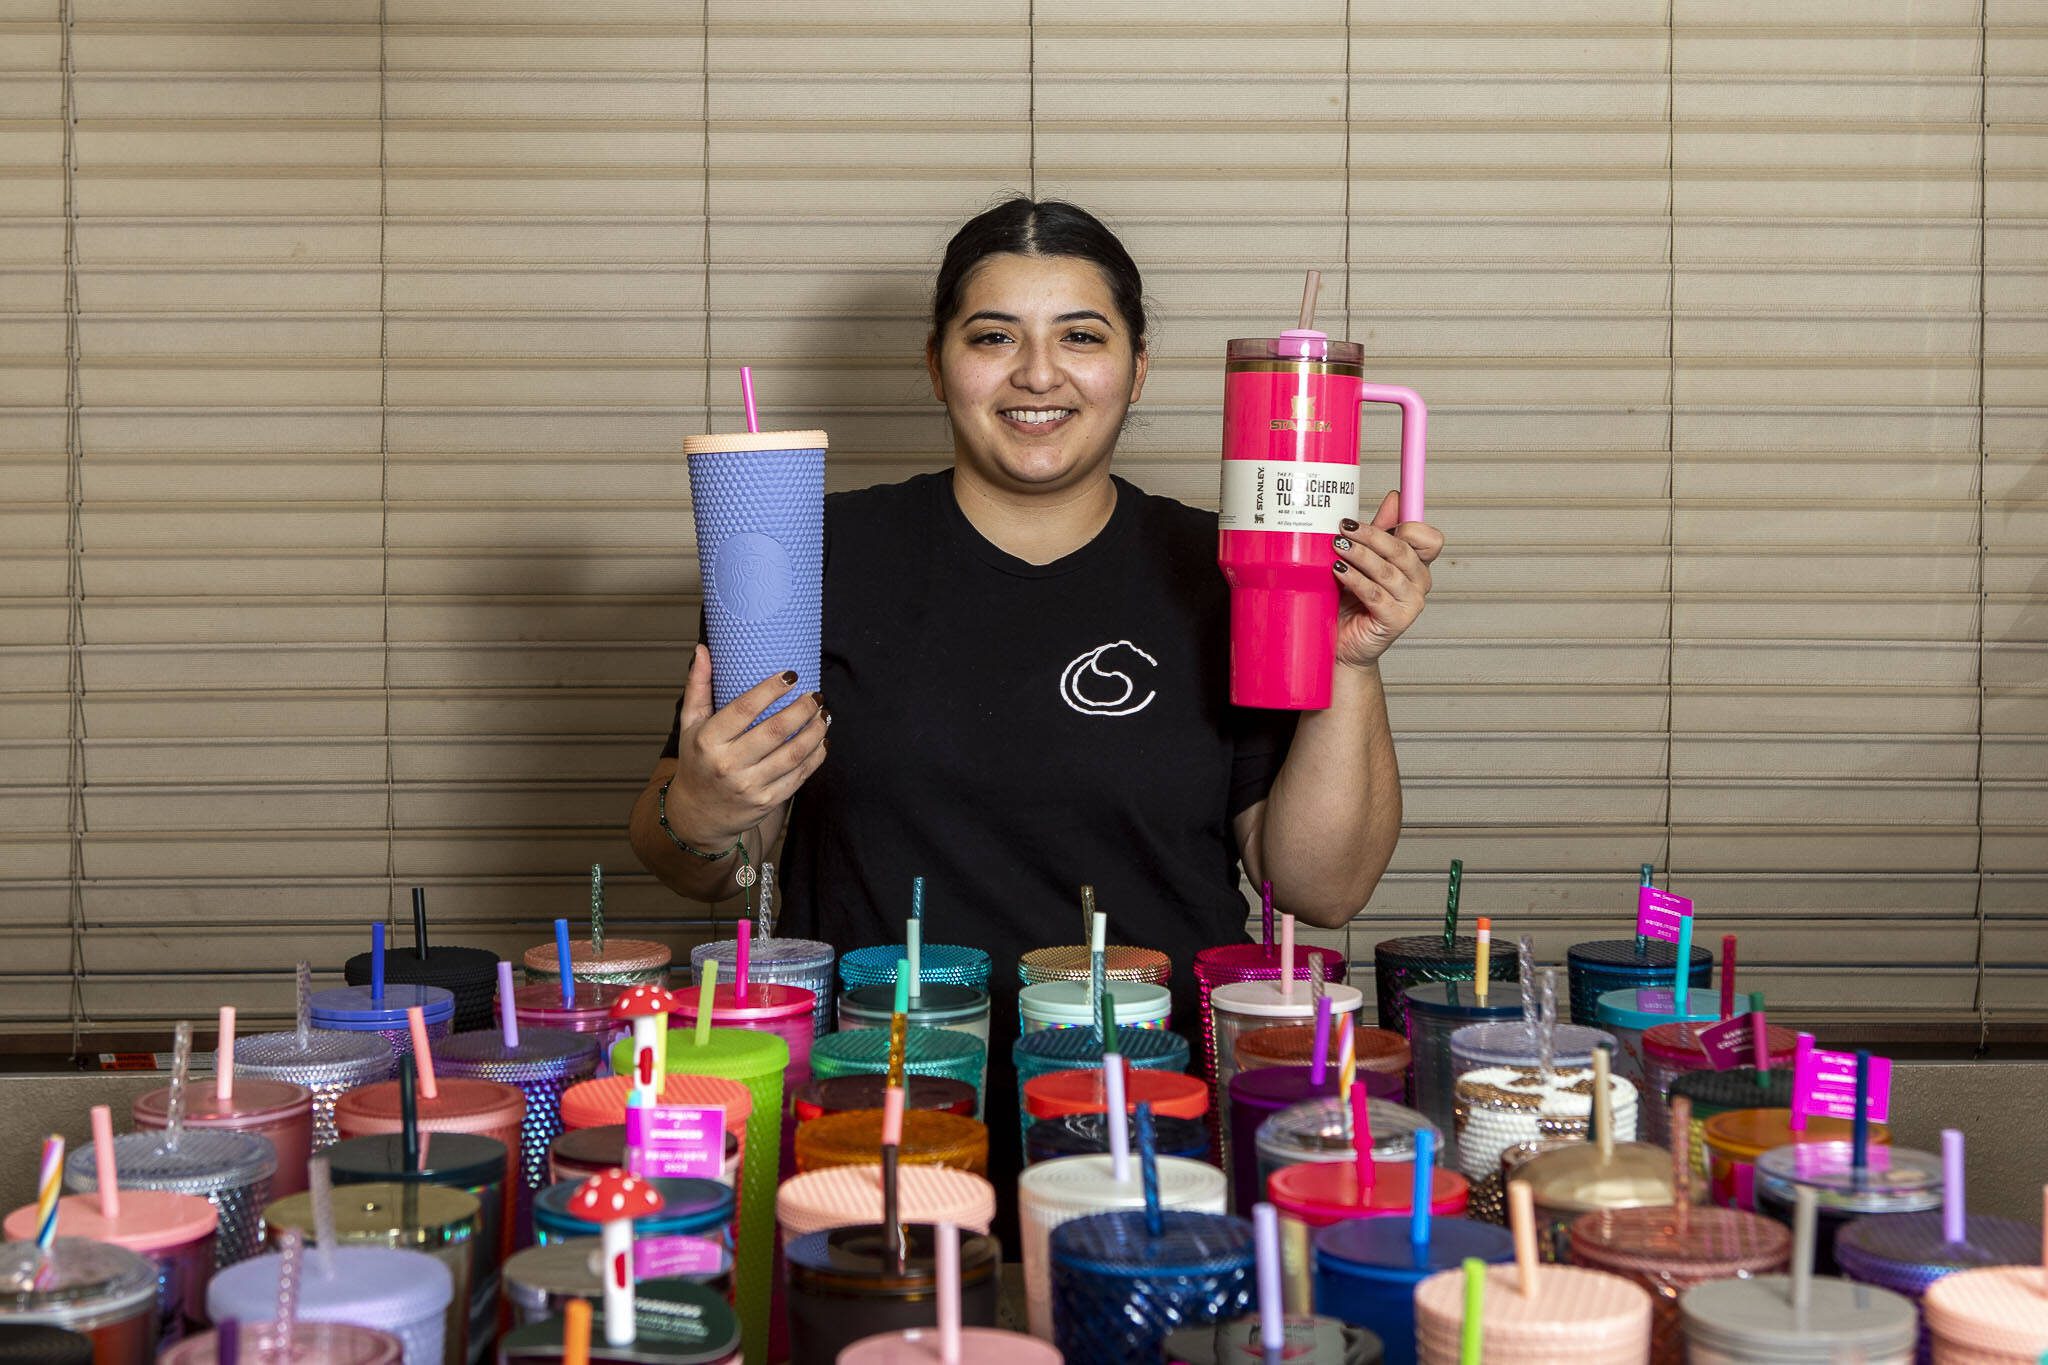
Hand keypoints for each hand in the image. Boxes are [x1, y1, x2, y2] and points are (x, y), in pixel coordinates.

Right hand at [664, 644, 828, 846]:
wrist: (698, 815)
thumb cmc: (697, 762)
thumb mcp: (689, 725)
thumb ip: (698, 687)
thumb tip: (703, 649)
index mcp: (709, 741)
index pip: (744, 709)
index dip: (771, 689)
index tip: (791, 675)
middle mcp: (728, 764)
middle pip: (776, 730)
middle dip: (803, 709)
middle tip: (816, 694)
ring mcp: (750, 786)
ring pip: (794, 753)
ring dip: (815, 730)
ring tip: (824, 714)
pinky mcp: (767, 801)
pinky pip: (799, 776)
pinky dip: (816, 756)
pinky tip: (822, 740)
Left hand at [1332, 489, 1440, 667]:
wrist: (1342, 642)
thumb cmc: (1351, 601)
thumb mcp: (1363, 559)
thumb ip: (1380, 530)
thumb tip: (1395, 497)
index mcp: (1416, 565)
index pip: (1430, 538)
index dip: (1409, 524)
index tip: (1380, 514)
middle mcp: (1419, 583)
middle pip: (1404, 550)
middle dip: (1372, 535)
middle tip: (1344, 526)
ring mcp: (1411, 604)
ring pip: (1388, 571)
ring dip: (1360, 555)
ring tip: (1337, 546)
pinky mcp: (1396, 621)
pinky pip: (1375, 594)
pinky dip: (1355, 579)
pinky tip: (1338, 570)